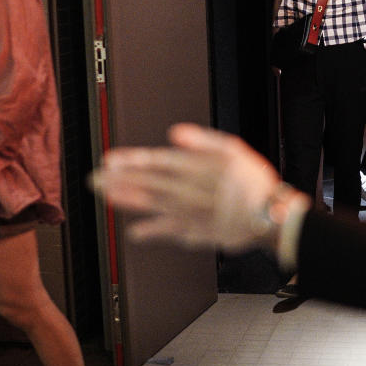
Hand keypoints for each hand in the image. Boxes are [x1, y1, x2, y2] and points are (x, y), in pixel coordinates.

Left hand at [92, 124, 305, 251]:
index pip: (156, 162)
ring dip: (125, 201)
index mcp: (195, 168)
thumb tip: (175, 133)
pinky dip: (150, 232)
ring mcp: (189, 213)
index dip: (131, 161)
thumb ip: (202, 140)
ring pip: (151, 205)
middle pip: (146, 183)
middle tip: (95, 180)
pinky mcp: (196, 231)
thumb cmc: (255, 181)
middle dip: (118, 181)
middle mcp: (187, 191)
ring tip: (105, 198)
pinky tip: (134, 232)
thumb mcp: (233, 149)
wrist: (270, 215)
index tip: (109, 160)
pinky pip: (167, 231)